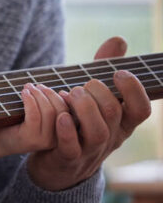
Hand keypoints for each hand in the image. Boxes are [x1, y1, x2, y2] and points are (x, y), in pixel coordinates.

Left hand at [0, 83, 67, 154]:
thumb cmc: (18, 123)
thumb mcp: (39, 116)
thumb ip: (51, 108)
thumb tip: (64, 92)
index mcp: (62, 134)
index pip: (69, 112)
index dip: (61, 97)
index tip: (48, 88)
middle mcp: (56, 140)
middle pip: (61, 110)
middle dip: (49, 93)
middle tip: (36, 86)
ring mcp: (44, 141)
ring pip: (48, 111)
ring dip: (38, 94)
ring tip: (28, 87)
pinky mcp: (30, 138)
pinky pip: (34, 114)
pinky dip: (30, 100)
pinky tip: (24, 93)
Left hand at [27, 36, 151, 189]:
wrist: (60, 164)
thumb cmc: (80, 122)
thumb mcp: (94, 97)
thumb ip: (104, 69)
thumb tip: (119, 39)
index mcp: (122, 123)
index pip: (142, 109)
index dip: (134, 90)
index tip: (118, 73)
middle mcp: (110, 137)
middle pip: (115, 114)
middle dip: (100, 93)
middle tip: (84, 84)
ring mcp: (90, 150)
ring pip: (98, 131)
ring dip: (84, 108)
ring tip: (70, 94)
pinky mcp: (67, 158)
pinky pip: (71, 147)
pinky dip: (67, 130)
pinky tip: (61, 115)